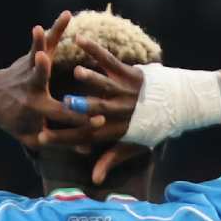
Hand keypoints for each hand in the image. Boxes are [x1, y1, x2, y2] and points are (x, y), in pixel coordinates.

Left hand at [0, 11, 100, 147]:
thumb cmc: (14, 121)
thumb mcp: (31, 137)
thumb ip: (59, 142)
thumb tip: (86, 148)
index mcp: (36, 112)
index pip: (62, 118)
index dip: (82, 121)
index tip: (102, 121)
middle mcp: (31, 92)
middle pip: (41, 84)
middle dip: (46, 72)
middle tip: (67, 72)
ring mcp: (29, 73)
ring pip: (37, 59)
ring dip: (41, 44)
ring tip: (45, 31)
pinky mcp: (30, 59)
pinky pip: (43, 42)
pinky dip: (54, 29)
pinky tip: (67, 15)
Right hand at [36, 35, 149, 184]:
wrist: (179, 106)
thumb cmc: (152, 128)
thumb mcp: (133, 147)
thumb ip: (110, 160)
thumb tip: (94, 180)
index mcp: (116, 129)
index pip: (85, 136)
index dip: (63, 138)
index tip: (41, 138)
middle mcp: (119, 110)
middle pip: (93, 110)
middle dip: (76, 108)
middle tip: (58, 105)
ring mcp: (124, 90)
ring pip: (104, 84)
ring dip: (91, 79)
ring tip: (77, 73)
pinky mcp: (129, 73)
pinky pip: (108, 60)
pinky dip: (94, 50)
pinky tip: (78, 40)